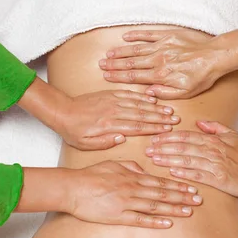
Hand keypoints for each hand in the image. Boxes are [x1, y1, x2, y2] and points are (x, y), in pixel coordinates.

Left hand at [55, 90, 180, 149]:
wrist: (62, 111)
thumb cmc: (74, 131)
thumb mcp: (86, 144)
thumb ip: (105, 142)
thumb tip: (122, 138)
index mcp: (109, 125)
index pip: (137, 127)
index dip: (154, 128)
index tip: (166, 129)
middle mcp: (113, 111)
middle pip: (142, 114)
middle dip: (160, 118)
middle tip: (175, 120)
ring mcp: (112, 101)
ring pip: (138, 104)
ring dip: (155, 107)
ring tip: (169, 110)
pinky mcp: (110, 94)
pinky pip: (129, 94)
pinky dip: (142, 96)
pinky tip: (152, 99)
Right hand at [68, 160, 202, 227]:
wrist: (73, 188)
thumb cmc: (91, 175)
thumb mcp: (113, 164)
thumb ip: (131, 167)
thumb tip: (145, 170)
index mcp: (132, 176)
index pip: (160, 181)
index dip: (177, 185)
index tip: (191, 187)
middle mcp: (133, 189)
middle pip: (162, 193)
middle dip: (182, 196)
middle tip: (199, 199)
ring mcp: (126, 203)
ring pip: (155, 205)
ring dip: (173, 208)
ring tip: (189, 210)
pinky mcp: (118, 216)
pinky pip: (140, 219)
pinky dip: (155, 221)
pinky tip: (168, 223)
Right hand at [99, 29, 227, 98]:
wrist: (215, 56)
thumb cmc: (202, 76)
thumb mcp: (186, 93)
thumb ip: (165, 93)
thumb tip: (148, 93)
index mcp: (161, 75)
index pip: (134, 76)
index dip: (118, 77)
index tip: (106, 77)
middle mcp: (158, 60)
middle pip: (131, 62)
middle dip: (114, 64)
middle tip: (101, 65)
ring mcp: (162, 46)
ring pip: (136, 49)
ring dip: (121, 51)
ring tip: (108, 54)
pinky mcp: (168, 35)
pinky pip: (148, 34)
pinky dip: (136, 35)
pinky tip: (125, 36)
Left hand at [145, 120, 237, 197]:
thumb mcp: (232, 135)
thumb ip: (214, 127)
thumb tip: (198, 122)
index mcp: (213, 140)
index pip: (186, 136)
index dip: (169, 137)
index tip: (155, 138)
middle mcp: (212, 151)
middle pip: (182, 147)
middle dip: (163, 147)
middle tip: (148, 149)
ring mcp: (214, 165)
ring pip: (186, 160)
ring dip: (168, 159)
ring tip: (154, 159)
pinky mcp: (217, 179)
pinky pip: (197, 175)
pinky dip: (184, 173)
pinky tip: (171, 172)